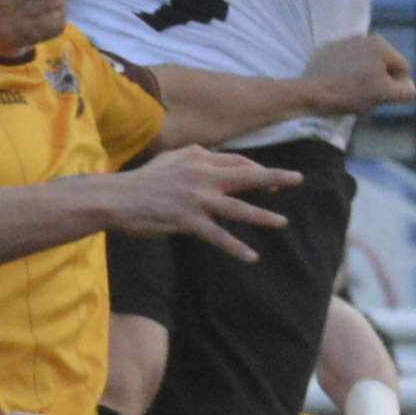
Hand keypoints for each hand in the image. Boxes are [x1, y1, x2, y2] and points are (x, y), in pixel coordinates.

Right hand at [111, 145, 300, 261]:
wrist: (117, 198)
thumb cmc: (142, 180)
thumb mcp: (170, 159)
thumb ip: (194, 158)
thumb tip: (212, 158)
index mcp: (198, 158)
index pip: (237, 161)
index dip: (257, 169)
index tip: (272, 179)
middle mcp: (202, 175)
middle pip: (246, 176)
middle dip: (275, 178)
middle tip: (298, 179)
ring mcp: (197, 199)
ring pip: (238, 208)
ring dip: (263, 217)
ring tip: (281, 222)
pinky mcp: (188, 221)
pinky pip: (219, 236)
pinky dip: (236, 247)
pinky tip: (252, 256)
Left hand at [303, 35, 415, 115]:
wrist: (310, 92)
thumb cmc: (350, 93)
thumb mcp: (386, 95)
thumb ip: (406, 90)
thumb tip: (407, 85)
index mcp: (380, 44)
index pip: (403, 69)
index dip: (396, 86)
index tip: (378, 95)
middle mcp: (362, 36)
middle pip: (383, 65)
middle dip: (379, 79)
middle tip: (364, 93)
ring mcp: (342, 42)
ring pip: (364, 64)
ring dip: (362, 75)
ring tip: (349, 90)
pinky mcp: (326, 50)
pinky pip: (345, 63)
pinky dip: (344, 72)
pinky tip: (336, 83)